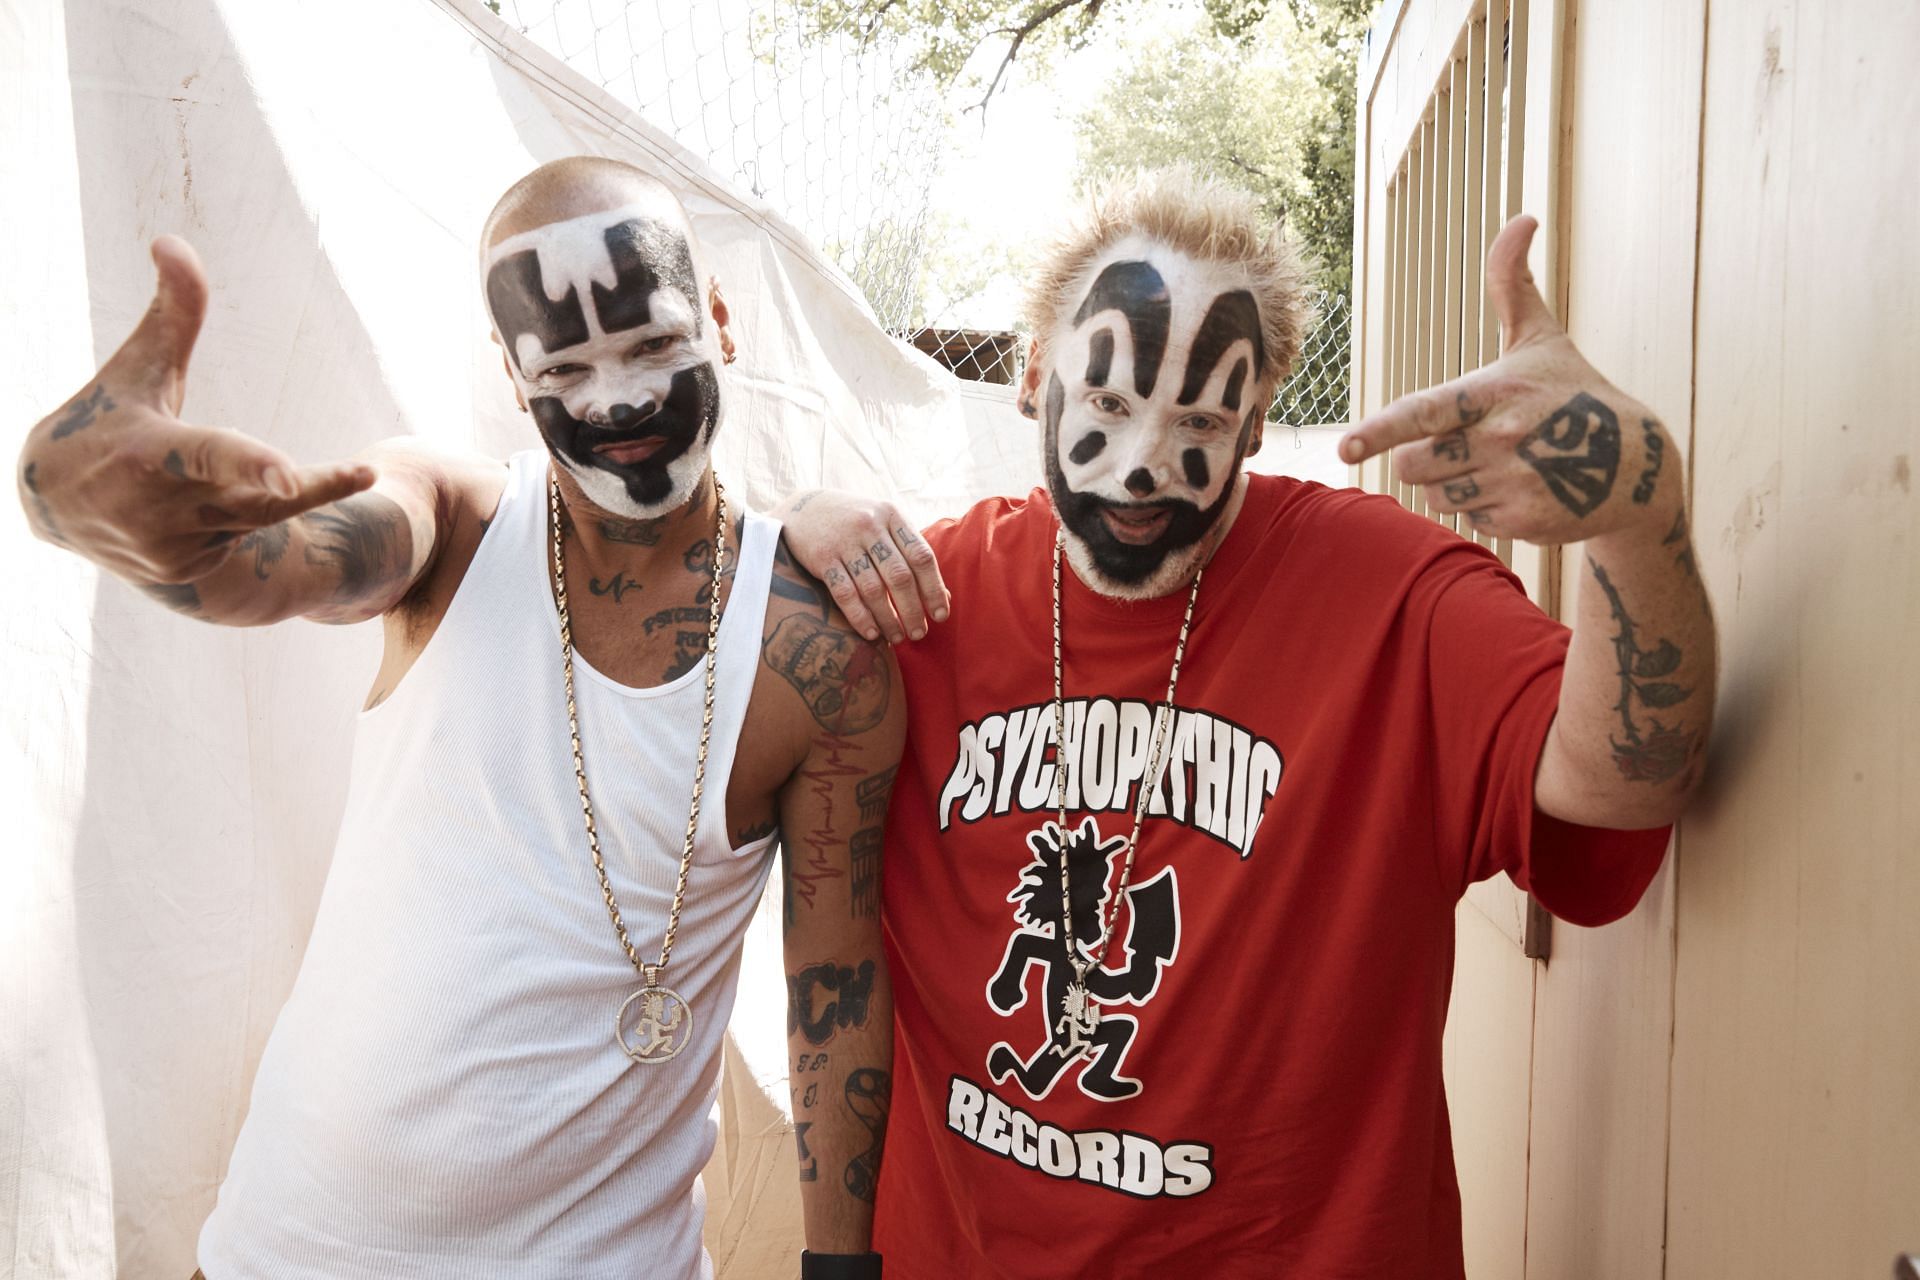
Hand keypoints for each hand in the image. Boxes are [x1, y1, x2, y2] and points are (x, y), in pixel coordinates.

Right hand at [18, 236, 373, 584]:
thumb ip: (172, 312)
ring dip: (281, 492)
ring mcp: (173, 548)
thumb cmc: (105, 417)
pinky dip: (240, 513)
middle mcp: (162, 509)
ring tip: (314, 473)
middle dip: (315, 487)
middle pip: (257, 499)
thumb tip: (173, 240)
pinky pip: (240, 538)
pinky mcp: (183, 573)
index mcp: (150, 455)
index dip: (251, 465)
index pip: (209, 458)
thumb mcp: (137, 366)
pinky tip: (209, 503)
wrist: (53, 502)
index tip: (290, 477)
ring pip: (258, 517)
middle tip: (366, 473)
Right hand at [775, 489, 948, 644]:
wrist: (804, 507)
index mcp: (892, 516)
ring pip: (873, 588)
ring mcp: (845, 541)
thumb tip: (943, 595)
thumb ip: (911, 554)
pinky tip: (870, 633)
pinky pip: (845, 593)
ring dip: (888, 619)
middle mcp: (870, 526)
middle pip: (899, 576)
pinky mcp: (822, 557)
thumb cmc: (856, 522)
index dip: (934, 589)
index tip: (940, 615)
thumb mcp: (885, 524)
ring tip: (897, 638)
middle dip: (912, 610)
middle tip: (918, 634)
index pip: (921, 556)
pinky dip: (860, 616)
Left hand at [1340, 216, 1677, 542]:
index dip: (1378, 431)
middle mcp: (1501, 437)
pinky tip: (1521, 489)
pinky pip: (1470, 519)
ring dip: (1453, 484)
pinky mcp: (1524, 520)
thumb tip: (1522, 217)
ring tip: (1498, 465)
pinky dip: (1485, 510)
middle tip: (1462, 445)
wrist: (1640, 465)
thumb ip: (1513, 285)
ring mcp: (1513, 481)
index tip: (1345, 448)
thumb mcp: (1543, 338)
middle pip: (1411, 463)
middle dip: (1421, 457)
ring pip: (1435, 494)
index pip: (1423, 411)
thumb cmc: (1576, 393)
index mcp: (1494, 391)